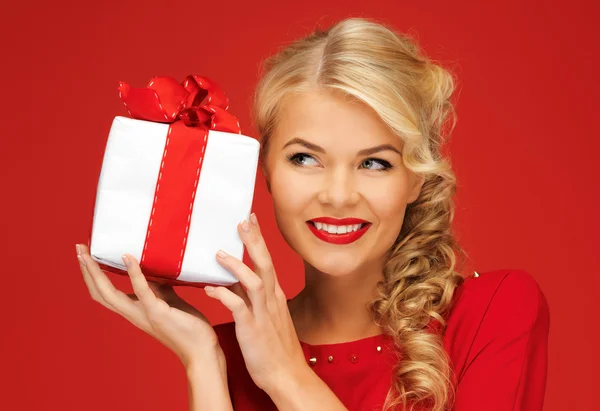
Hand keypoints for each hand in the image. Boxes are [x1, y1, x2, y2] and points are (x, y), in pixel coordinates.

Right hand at [76, 244, 220, 368]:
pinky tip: (128, 257)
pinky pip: (142, 291)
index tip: (85, 255)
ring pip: (110, 294)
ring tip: (89, 253)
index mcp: (133, 311)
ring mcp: (143, 314)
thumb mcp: (167, 301)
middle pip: (99, 292)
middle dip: (86, 270)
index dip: (92, 276)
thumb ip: (156, 288)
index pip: (104, 293)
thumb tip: (150, 270)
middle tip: (78, 248)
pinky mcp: (158, 312)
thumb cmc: (186, 326)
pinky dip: (134, 273)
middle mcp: (133, 314)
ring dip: (96, 272)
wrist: (201, 349)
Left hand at [203, 213, 307, 391]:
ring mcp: (263, 314)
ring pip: (254, 282)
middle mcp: (271, 300)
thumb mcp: (267, 317)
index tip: (250, 220)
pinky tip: (210, 289)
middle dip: (254, 241)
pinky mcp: (253, 330)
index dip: (258, 240)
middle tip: (243, 221)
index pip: (267, 262)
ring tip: (219, 253)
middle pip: (265, 264)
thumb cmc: (275, 348)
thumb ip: (251, 298)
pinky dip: (225, 296)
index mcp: (275, 296)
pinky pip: (238, 308)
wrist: (287, 375)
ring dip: (237, 266)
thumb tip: (232, 281)